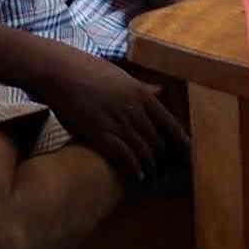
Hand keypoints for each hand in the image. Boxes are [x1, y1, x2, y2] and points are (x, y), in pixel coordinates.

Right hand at [28, 45, 186, 180]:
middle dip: (163, 158)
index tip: (188, 154)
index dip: (181, 141)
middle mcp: (133, 108)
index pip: (169, 123)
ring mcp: (117, 121)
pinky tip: (137, 176)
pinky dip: (134, 168)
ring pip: (143, 150)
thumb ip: (142, 87)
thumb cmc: (89, 71)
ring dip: (150, 166)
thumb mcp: (121, 77)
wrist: (60, 71)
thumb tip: (160, 90)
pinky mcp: (99, 132)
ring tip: (153, 176)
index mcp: (141, 93)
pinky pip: (124, 155)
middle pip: (157, 140)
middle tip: (166, 169)